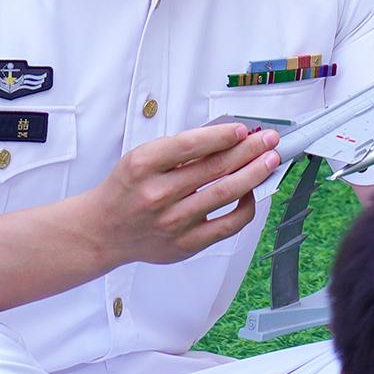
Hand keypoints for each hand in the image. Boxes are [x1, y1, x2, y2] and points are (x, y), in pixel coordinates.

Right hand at [76, 121, 280, 273]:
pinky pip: (227, 225)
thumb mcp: (141, 158)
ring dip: (254, 174)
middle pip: (215, 168)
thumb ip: (179, 149)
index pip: (191, 145)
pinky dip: (245, 207)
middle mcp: (157, 194)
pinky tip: (251, 192)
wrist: (103, 231)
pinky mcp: (186, 244)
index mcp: (143, 166)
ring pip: (225, 194)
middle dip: (249, 150)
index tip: (243, 129)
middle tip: (269, 140)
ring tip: (270, 161)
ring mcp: (173, 222)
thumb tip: (226, 138)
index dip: (223, 136)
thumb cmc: (126, 190)